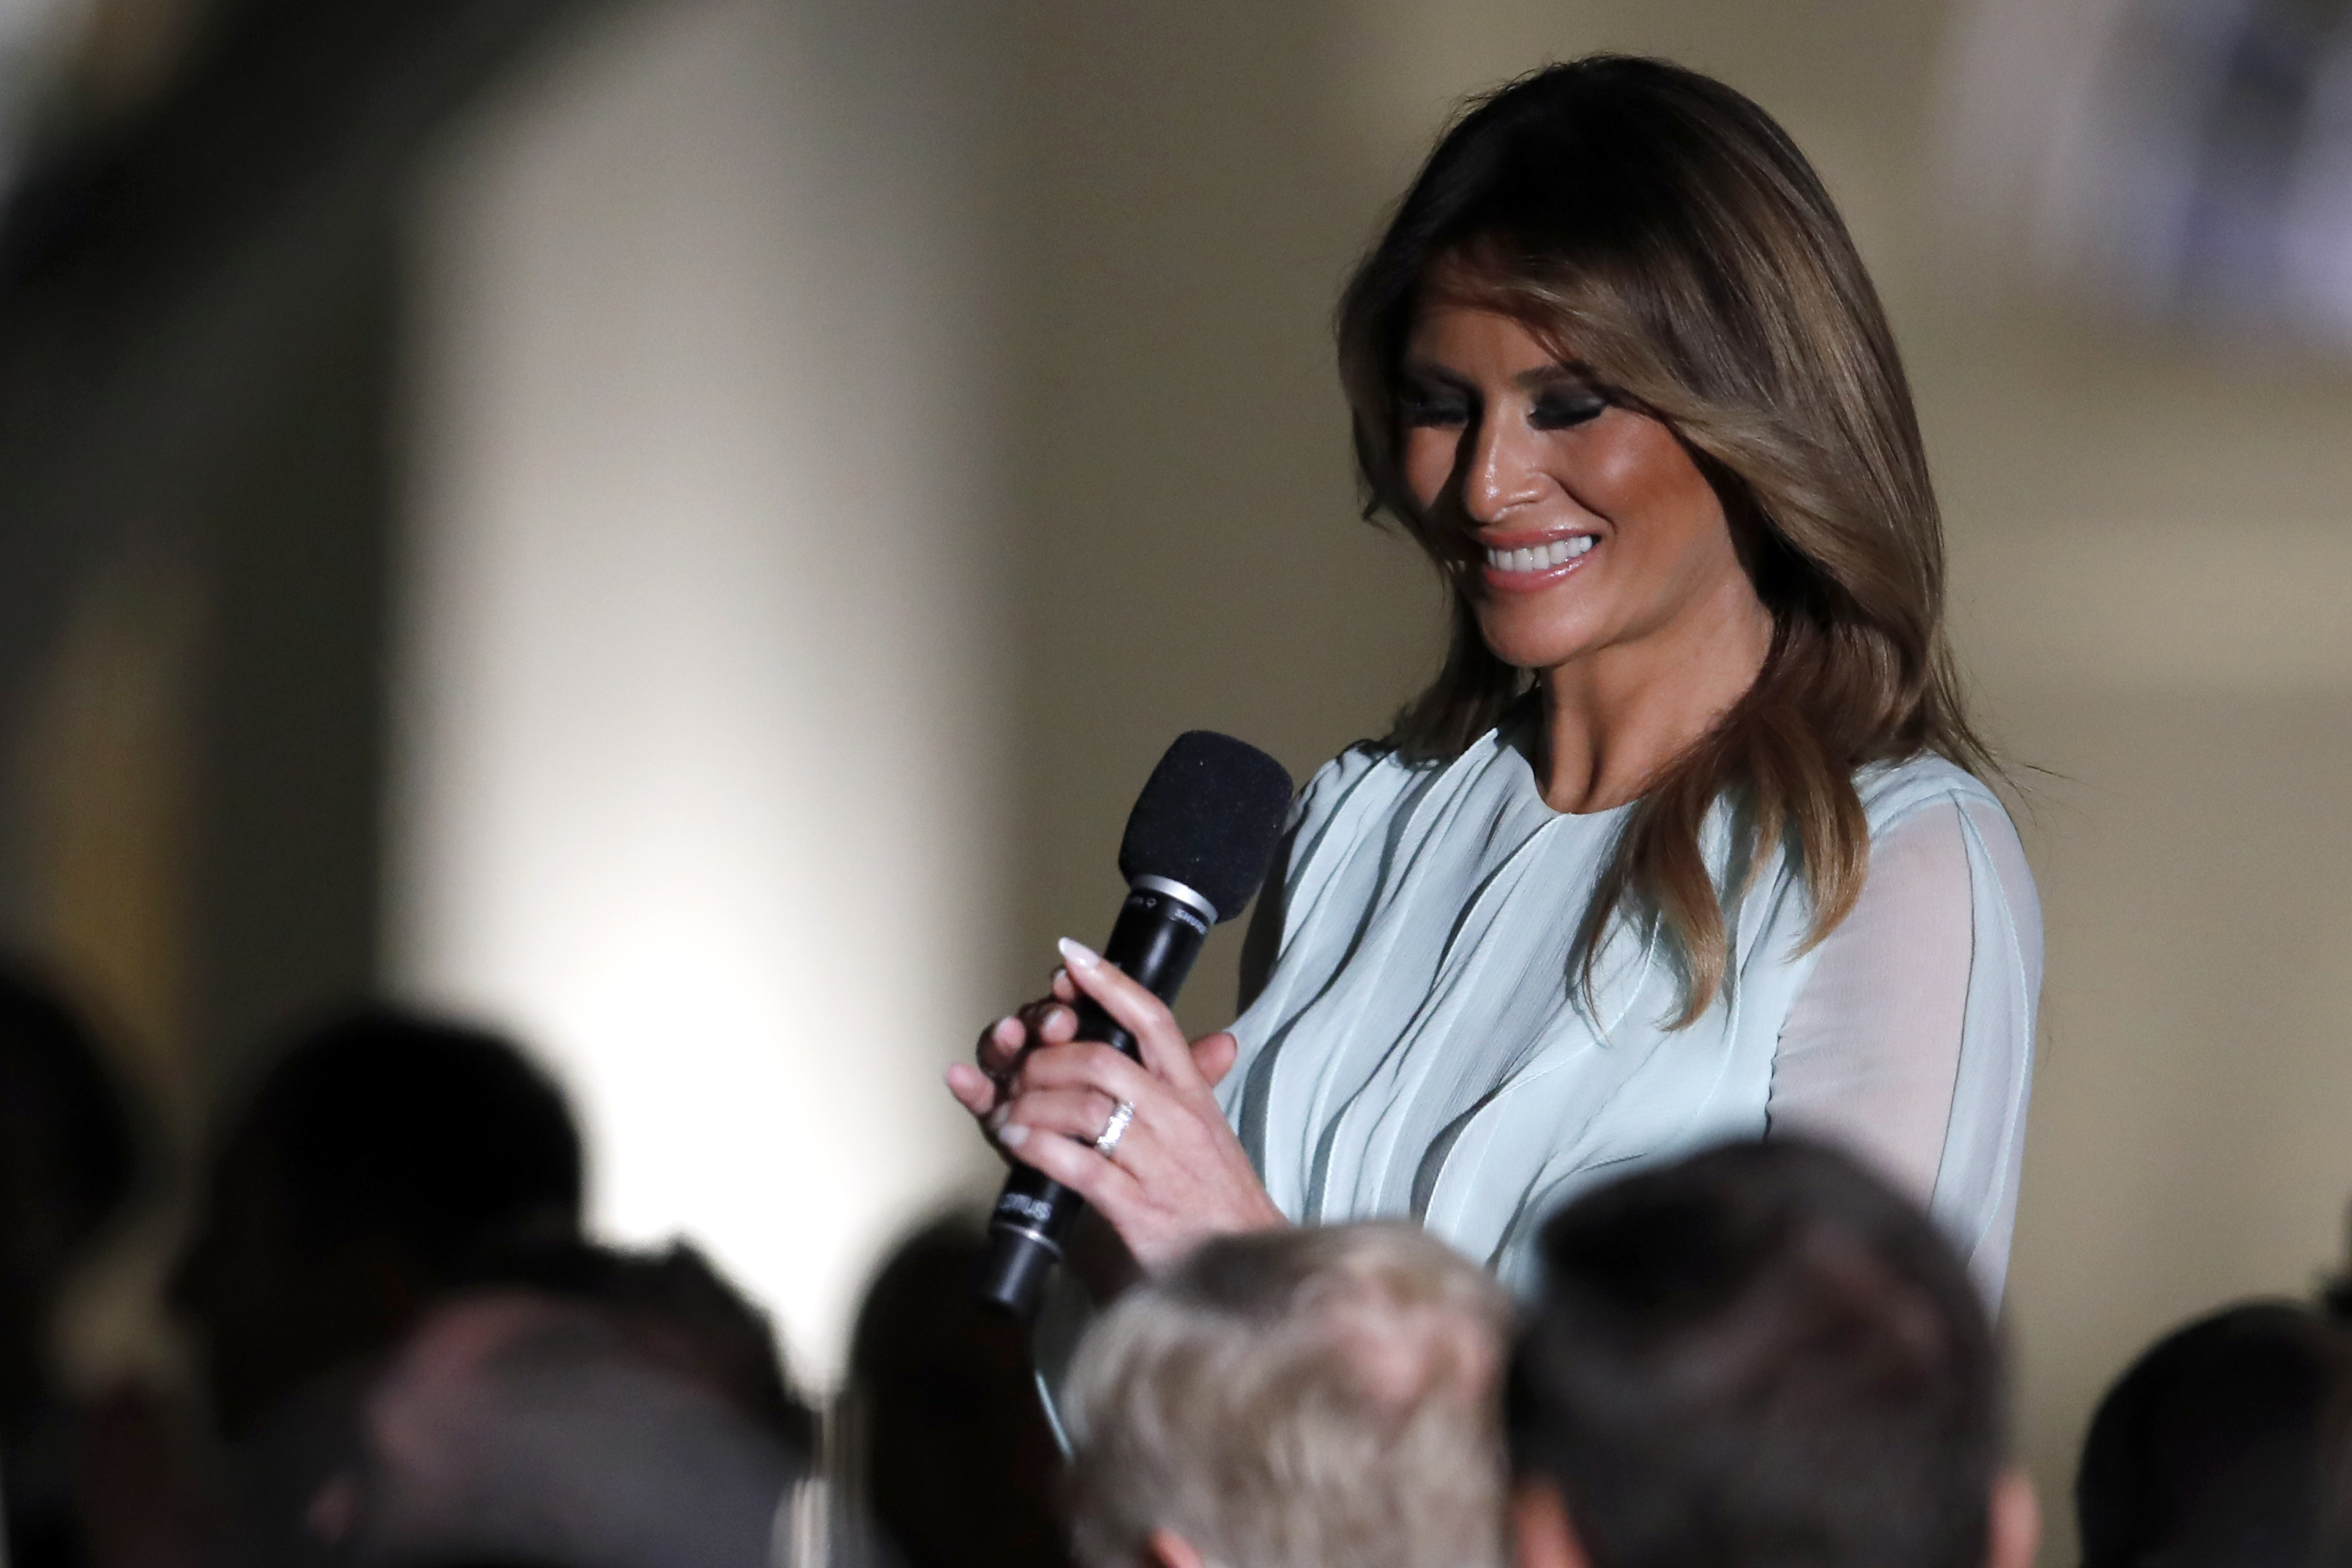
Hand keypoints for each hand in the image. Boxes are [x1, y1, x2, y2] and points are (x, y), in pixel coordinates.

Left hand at [944, 938, 1285, 1271]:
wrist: (1250, 1271)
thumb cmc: (1218, 1201)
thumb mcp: (1211, 1134)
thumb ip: (1198, 1086)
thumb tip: (1220, 1039)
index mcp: (1192, 1095)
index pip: (1153, 1021)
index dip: (1110, 983)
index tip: (1070, 957)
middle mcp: (1178, 1121)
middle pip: (1103, 1059)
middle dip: (1047, 1056)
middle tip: (1019, 1067)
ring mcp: (1159, 1165)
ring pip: (1086, 1108)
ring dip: (1032, 1102)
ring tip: (1007, 1110)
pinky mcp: (1138, 1210)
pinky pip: (1079, 1166)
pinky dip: (1038, 1147)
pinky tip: (1016, 1140)